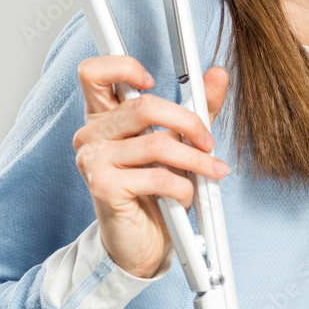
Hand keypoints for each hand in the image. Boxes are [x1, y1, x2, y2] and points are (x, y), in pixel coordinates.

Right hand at [72, 55, 229, 278]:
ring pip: (156, 143)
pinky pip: (156, 177)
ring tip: (211, 171)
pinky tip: (185, 196)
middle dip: (188, 122)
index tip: (153, 80)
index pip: (94, 73)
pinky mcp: (103, 186)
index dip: (122, 67)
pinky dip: (182, 187)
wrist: (142, 241)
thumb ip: (197, 106)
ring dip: (195, 160)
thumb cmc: (156, 189)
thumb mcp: (180, 141)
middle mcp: (91, 134)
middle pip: (142, 105)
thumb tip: (217, 74)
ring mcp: (93, 159)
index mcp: (103, 116)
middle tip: (208, 141)